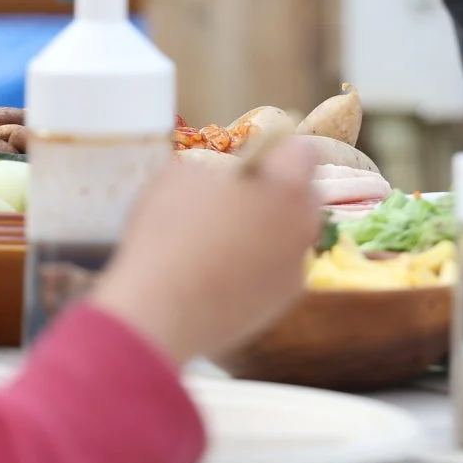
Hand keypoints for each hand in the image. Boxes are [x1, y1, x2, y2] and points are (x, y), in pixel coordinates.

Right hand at [91, 138, 320, 365]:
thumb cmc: (169, 235)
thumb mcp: (180, 177)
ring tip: (226, 239)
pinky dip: (260, 268)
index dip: (277, 150)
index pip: (303, 152)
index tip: (253, 159)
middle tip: (238, 198)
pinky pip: (277, 272)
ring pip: (292, 238)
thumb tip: (219, 182)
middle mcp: (303, 228)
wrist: (158, 313)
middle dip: (279, 192)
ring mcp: (294, 271)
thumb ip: (214, 170)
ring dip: (270, 232)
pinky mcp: (280, 306)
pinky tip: (223, 273)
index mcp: (288, 187)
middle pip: (304, 197)